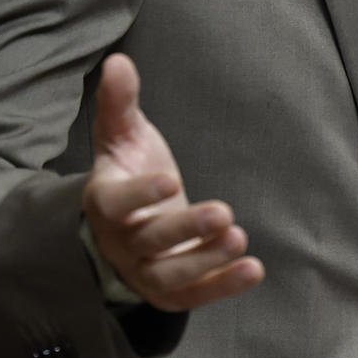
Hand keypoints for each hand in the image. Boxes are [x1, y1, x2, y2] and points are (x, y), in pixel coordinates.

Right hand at [82, 54, 264, 309]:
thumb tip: (118, 61)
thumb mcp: (122, 135)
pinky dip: (222, 287)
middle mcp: (121, 242)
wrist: (126, 222)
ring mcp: (144, 271)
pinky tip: (253, 269)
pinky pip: (193, 296)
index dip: (140, 195)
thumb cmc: (127, 169)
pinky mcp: (169, 291)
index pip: (116, 203)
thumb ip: (119, 102)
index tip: (171, 179)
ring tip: (240, 239)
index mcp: (104, 202)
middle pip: (150, 242)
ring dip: (205, 262)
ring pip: (170, 277)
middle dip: (186, 230)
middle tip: (224, 213)